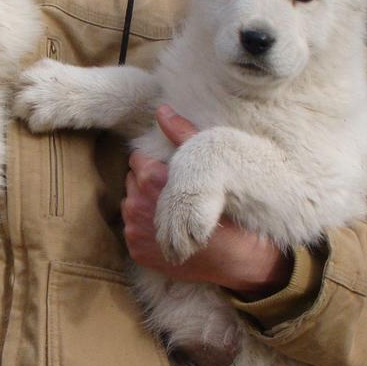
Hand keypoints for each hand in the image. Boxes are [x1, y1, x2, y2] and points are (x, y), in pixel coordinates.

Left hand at [122, 106, 292, 297]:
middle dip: (146, 184)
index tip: (168, 172)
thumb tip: (161, 110)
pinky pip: (132, 231)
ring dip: (144, 206)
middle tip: (172, 192)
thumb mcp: (207, 164)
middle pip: (131, 182)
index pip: (136, 160)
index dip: (153, 164)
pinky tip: (168, 230)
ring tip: (171, 211)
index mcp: (152, 179)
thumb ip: (181, 134)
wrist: (237, 256)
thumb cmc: (226, 206)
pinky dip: (145, 230)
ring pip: (129, 206)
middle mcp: (137, 205)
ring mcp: (135, 231)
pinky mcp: (137, 251)